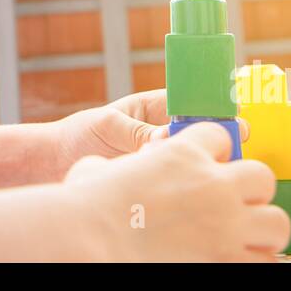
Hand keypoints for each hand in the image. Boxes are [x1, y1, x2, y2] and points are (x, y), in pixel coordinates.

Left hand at [50, 88, 248, 177]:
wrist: (53, 163)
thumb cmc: (78, 136)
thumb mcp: (108, 126)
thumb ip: (137, 132)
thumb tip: (164, 141)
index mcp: (152, 108)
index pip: (192, 103)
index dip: (215, 110)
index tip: (236, 121)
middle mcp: (161, 132)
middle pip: (201, 133)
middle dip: (220, 139)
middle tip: (236, 149)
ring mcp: (159, 157)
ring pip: (193, 157)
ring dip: (204, 161)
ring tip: (216, 167)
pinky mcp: (153, 181)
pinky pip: (176, 179)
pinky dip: (185, 182)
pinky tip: (192, 188)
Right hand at [61, 120, 288, 260]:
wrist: (91, 239)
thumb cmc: (85, 203)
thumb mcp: (99, 169)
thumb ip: (118, 168)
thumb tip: (103, 172)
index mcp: (183, 152)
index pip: (221, 137)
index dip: (213, 151)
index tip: (206, 165)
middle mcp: (214, 184)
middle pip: (262, 176)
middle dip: (250, 190)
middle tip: (232, 205)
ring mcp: (226, 224)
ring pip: (276, 222)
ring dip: (261, 230)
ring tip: (242, 238)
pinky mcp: (228, 260)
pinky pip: (265, 262)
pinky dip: (254, 261)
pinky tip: (235, 260)